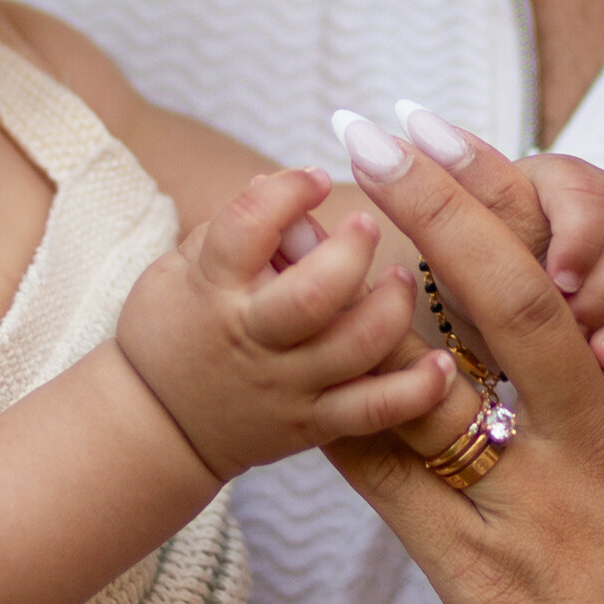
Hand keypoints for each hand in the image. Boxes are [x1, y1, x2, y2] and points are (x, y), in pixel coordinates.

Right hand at [115, 163, 457, 481]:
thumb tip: (281, 181)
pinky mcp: (317, 422)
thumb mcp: (178, 269)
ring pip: (357, 347)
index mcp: (211, 289)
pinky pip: (376, 410)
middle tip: (366, 224)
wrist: (158, 427)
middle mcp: (254, 338)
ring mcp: (290, 384)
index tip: (312, 176)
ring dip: (392, 306)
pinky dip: (418, 388)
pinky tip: (444, 363)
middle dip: (352, 251)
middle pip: (314, 294)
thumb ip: (232, 227)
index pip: (247, 229)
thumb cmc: (171, 330)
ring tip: (402, 279)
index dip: (285, 193)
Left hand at [323, 148, 603, 603]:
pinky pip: (397, 486)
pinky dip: (347, 420)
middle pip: (507, 292)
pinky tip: (297, 372)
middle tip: (367, 134)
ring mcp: (537, 507)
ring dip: (367, 301)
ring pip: (436, 378)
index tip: (444, 137)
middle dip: (433, 201)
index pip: (579, 269)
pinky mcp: (485, 579)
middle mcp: (598, 439)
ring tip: (306, 238)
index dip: (504, 193)